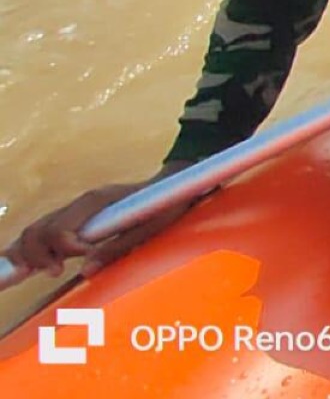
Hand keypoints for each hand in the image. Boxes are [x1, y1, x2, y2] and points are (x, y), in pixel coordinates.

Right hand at [2, 174, 191, 284]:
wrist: (172, 185)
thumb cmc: (164, 205)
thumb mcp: (149, 228)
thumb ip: (117, 247)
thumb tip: (85, 271)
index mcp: (96, 201)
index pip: (59, 229)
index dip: (62, 249)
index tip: (77, 262)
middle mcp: (80, 202)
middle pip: (39, 229)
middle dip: (38, 255)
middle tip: (56, 272)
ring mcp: (77, 207)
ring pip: (37, 228)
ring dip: (31, 252)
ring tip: (46, 270)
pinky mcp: (78, 215)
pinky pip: (46, 229)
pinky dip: (35, 247)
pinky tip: (38, 263)